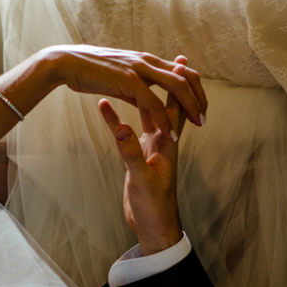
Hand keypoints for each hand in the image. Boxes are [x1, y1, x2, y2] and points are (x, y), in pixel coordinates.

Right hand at [43, 45, 206, 139]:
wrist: (66, 61)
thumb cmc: (88, 70)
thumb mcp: (117, 78)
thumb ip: (134, 89)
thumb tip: (144, 99)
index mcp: (146, 61)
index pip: (180, 72)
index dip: (193, 89)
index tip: (200, 107)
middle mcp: (147, 63)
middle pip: (185, 78)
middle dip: (198, 99)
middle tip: (204, 118)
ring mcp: (139, 70)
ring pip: (176, 88)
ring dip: (189, 107)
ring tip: (198, 124)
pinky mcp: (128, 81)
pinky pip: (153, 103)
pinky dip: (164, 120)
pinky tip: (170, 134)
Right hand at [97, 58, 186, 254]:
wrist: (152, 228)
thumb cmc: (153, 207)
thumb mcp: (140, 179)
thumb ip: (131, 153)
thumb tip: (123, 129)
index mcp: (167, 145)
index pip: (175, 109)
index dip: (178, 86)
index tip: (181, 62)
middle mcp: (161, 142)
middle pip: (166, 106)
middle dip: (169, 84)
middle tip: (172, 58)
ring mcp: (150, 149)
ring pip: (149, 116)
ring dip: (146, 97)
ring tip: (139, 75)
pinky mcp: (137, 158)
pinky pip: (128, 133)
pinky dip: (117, 121)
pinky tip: (105, 109)